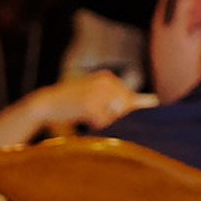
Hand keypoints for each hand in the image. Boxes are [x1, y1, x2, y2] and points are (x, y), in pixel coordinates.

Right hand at [34, 70, 149, 135]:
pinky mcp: (89, 104)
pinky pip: (103, 121)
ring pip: (114, 115)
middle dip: (109, 114)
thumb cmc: (71, 102)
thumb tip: (157, 100)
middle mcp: (104, 81)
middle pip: (123, 107)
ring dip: (101, 119)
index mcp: (107, 77)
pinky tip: (79, 115)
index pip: (127, 99)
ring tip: (83, 112)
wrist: (44, 104)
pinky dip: (93, 123)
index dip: (114, 109)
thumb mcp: (99, 95)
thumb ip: (127, 98)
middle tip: (89, 110)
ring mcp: (97, 92)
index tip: (96, 106)